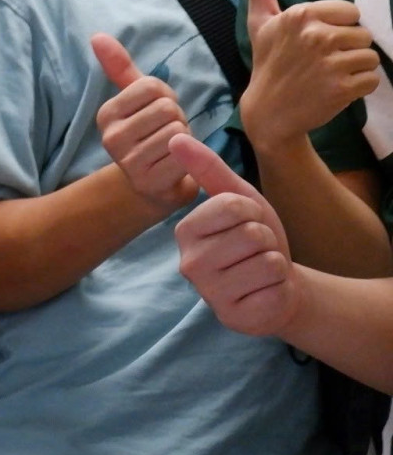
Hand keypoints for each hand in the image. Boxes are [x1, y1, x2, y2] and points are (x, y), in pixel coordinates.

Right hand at [92, 34, 197, 211]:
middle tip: (167, 135)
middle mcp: (111, 137)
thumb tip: (97, 35)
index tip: (159, 115)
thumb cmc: (149, 135)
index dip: (166, 97)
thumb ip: (120, 68)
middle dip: (178, 119)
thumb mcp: (136, 100)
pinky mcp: (149, 181)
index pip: (152, 86)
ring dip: (185, 140)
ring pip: (177, 131)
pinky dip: (188, 160)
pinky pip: (183, 155)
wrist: (153, 186)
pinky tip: (176, 167)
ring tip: (172, 151)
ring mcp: (128, 161)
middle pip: (167, 108)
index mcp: (106, 114)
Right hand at [170, 133, 301, 337]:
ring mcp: (209, 294)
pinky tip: (265, 293)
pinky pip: (275, 290)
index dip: (253, 213)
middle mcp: (188, 264)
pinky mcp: (234, 317)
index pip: (233, 206)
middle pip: (252, 234)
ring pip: (266, 261)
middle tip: (256, 252)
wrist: (279, 286)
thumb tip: (175, 137)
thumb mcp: (239, 199)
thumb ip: (207, 169)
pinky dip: (280, 289)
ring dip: (275, 264)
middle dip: (267, 240)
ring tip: (261, 271)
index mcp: (184, 231)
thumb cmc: (255, 239)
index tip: (246, 226)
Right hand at [238, 0, 380, 146]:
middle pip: (362, 34)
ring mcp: (330, 62)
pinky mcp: (342, 87)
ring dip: (356, 68)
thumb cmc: (268, 63)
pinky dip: (361, 87)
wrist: (269, 112)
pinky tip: (338, 90)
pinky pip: (372, 79)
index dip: (339, 28)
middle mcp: (316, 35)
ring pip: (370, 57)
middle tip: (324, 62)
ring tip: (332, 76)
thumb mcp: (261, 21)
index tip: (318, 42)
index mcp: (300, 15)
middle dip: (348, 49)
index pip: (350, 12)